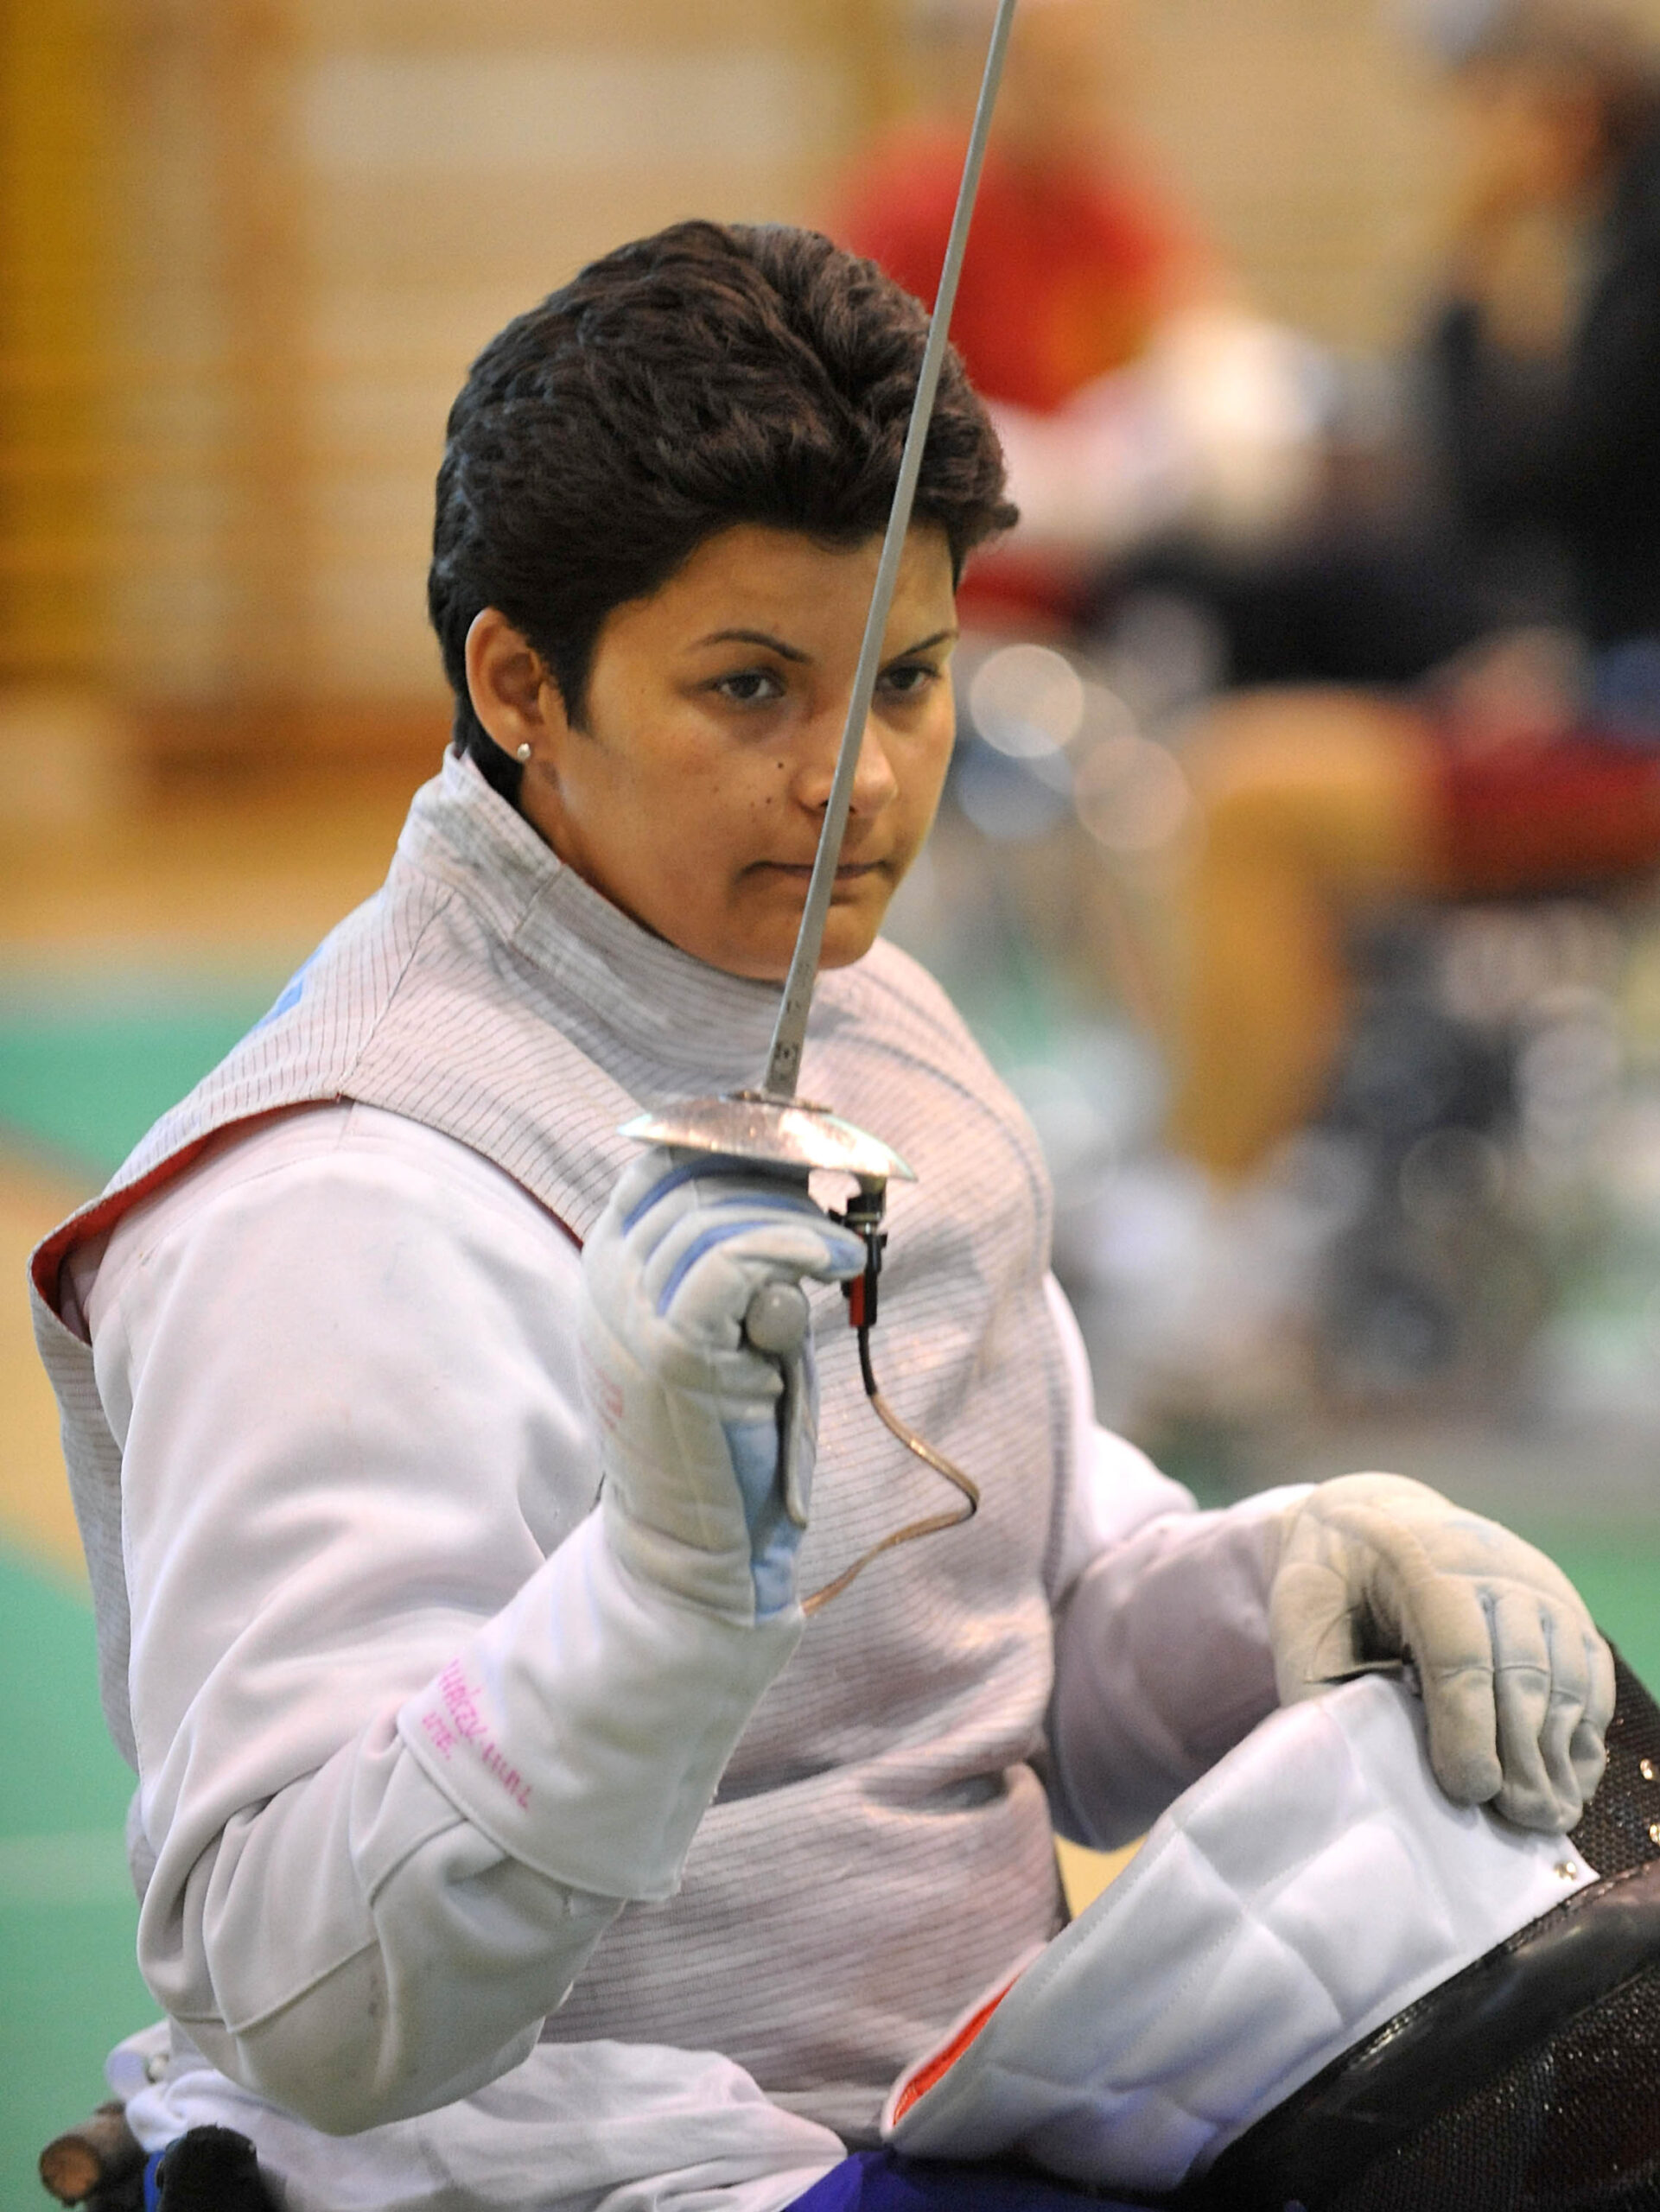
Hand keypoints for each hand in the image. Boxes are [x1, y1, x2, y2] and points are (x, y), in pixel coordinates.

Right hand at [581, 1147, 864, 1625]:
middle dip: (780, 1170)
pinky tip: (839, 1260)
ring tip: (847, 1251)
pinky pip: (736, 1261)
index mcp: (610, 1264)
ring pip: (722, 1214)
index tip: (807, 1142)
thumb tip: (796, 1174)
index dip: (739, 1135)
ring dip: (800, 1218)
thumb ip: (741, 1255)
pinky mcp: (667, 1352)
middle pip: (696, 1174)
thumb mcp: (730, 1323)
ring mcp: (627, 1314)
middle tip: (842, 1194)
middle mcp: (606, 1279)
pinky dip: (798, 1247)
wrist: (694, 1548)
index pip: (665, 1157)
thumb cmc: (727, 1434)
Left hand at [1269, 1474, 1613, 1832]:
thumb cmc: (1334, 1588)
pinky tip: (1563, 1780)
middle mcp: (1489, 1564)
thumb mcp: (1302, 1624)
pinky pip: (1591, 1677)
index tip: (1467, 1790)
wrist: (1376, 1523)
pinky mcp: (1566, 1607)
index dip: (1466, 1726)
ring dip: (1554, 1753)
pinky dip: (1581, 1734)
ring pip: (1563, 1677)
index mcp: (1414, 1561)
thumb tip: (1355, 1771)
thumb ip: (1323, 1691)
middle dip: (1517, 1753)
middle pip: (1520, 1669)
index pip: (1457, 1651)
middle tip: (1511, 1818)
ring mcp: (1536, 1584)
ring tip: (1539, 1815)